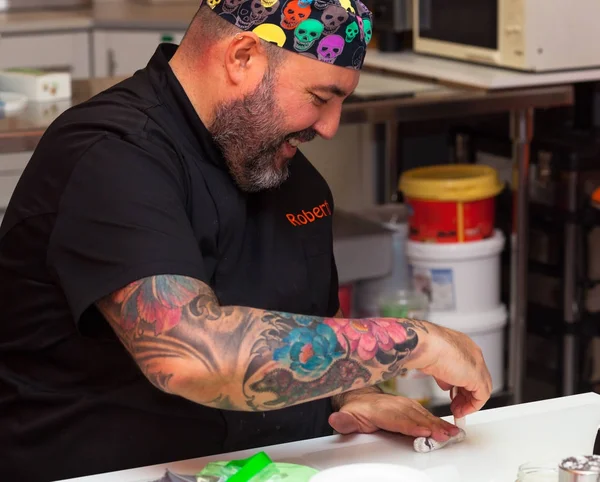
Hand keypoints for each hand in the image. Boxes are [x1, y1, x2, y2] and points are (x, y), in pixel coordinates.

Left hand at [329, 391, 460, 441]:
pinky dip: (439, 421)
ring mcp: (404, 406)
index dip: (410, 425)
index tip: (422, 431)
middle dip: (431, 426)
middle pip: (414, 417)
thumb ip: (344, 421)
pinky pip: (427, 415)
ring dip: (439, 424)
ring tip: (452, 433)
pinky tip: (449, 429)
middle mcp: (394, 406)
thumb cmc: (356, 410)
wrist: (361, 398)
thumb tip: (336, 420)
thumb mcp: (346, 416)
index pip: (397, 419)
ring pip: (423, 416)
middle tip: (446, 435)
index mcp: (379, 410)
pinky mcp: (412, 408)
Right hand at [416, 323, 491, 417]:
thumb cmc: (425, 347)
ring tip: (458, 411)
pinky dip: (472, 406)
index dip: (460, 384)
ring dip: (468, 402)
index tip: (453, 394)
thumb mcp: (435, 361)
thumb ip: (444, 372)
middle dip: (465, 395)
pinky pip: (481, 396)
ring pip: (481, 388)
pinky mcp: (478, 376)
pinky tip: (462, 411)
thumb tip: (446, 384)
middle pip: (476, 378)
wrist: (427, 345)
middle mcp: (472, 352)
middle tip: (456, 406)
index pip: (467, 368)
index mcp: (462, 345)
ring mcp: (477, 363)